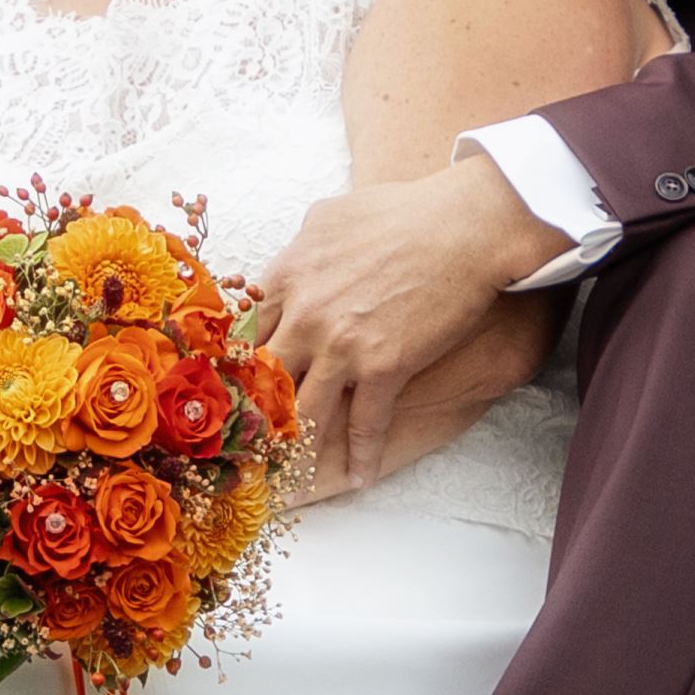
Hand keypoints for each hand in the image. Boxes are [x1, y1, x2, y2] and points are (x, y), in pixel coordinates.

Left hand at [261, 154, 559, 497]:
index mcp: (288, 277)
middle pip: (261, 382)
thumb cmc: (404, 211)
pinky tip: (360, 478)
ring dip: (293, 453)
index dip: (234, 370)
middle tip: (239, 452)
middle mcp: (304, 315)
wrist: (465, 224)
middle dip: (249, 420)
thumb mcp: (332, 216)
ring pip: (303, 413)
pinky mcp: (384, 366)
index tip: (229, 397)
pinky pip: (365, 424)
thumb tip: (294, 256)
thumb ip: (303, 246)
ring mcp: (342, 344)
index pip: (243, 334)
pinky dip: (363, 456)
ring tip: (285, 482)